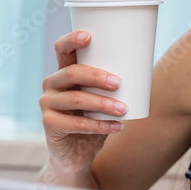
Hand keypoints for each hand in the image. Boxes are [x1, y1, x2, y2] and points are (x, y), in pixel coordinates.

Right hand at [39, 31, 127, 173]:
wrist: (77, 153)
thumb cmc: (93, 120)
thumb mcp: (102, 99)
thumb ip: (112, 86)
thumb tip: (143, 71)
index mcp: (64, 72)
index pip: (62, 49)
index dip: (72, 40)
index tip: (89, 36)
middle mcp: (51, 84)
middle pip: (72, 73)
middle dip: (97, 76)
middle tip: (119, 83)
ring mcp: (47, 104)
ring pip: (76, 99)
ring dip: (103, 104)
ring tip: (124, 109)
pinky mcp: (49, 124)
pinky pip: (76, 124)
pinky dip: (100, 126)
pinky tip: (117, 127)